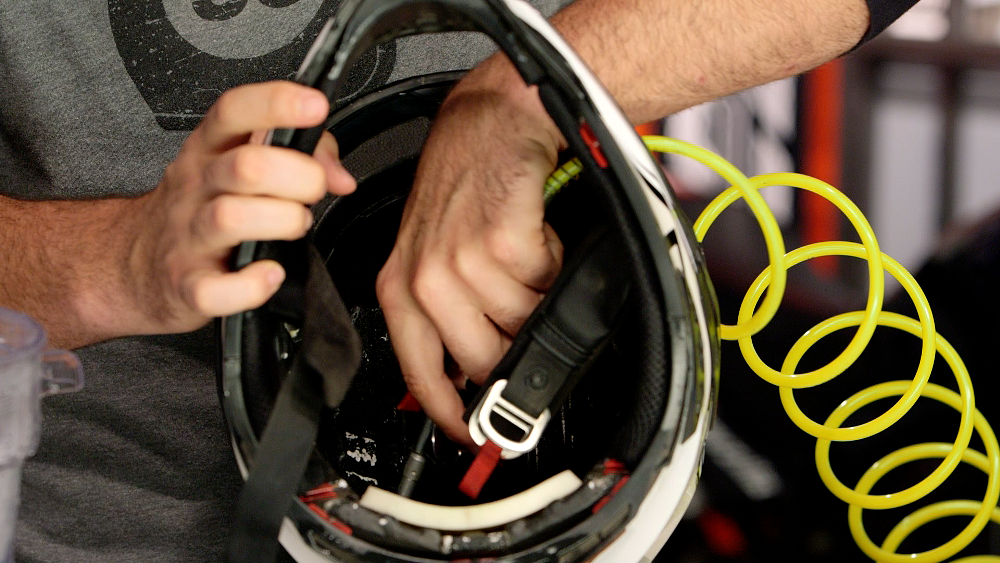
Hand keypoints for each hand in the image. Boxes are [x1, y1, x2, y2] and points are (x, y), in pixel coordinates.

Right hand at [128, 81, 354, 333]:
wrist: (133, 265)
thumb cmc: (200, 209)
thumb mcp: (239, 164)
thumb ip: (302, 156)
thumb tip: (340, 176)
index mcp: (209, 150)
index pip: (233, 111)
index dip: (276, 103)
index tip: (314, 106)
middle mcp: (197, 187)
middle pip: (245, 166)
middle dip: (298, 176)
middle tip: (314, 189)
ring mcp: (188, 237)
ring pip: (230, 218)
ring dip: (282, 221)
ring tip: (295, 225)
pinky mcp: (188, 286)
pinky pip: (216, 290)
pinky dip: (252, 286)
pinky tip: (270, 274)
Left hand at [376, 60, 565, 444]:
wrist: (488, 127)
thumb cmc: (463, 189)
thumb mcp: (431, 257)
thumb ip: (446, 318)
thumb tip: (473, 377)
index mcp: (400, 290)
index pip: (420, 375)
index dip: (451, 415)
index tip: (475, 436)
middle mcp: (424, 279)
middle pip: (484, 359)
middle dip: (515, 343)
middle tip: (520, 311)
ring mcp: (460, 261)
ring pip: (522, 321)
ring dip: (535, 294)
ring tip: (518, 257)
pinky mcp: (500, 241)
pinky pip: (545, 283)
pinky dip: (550, 263)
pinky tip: (531, 236)